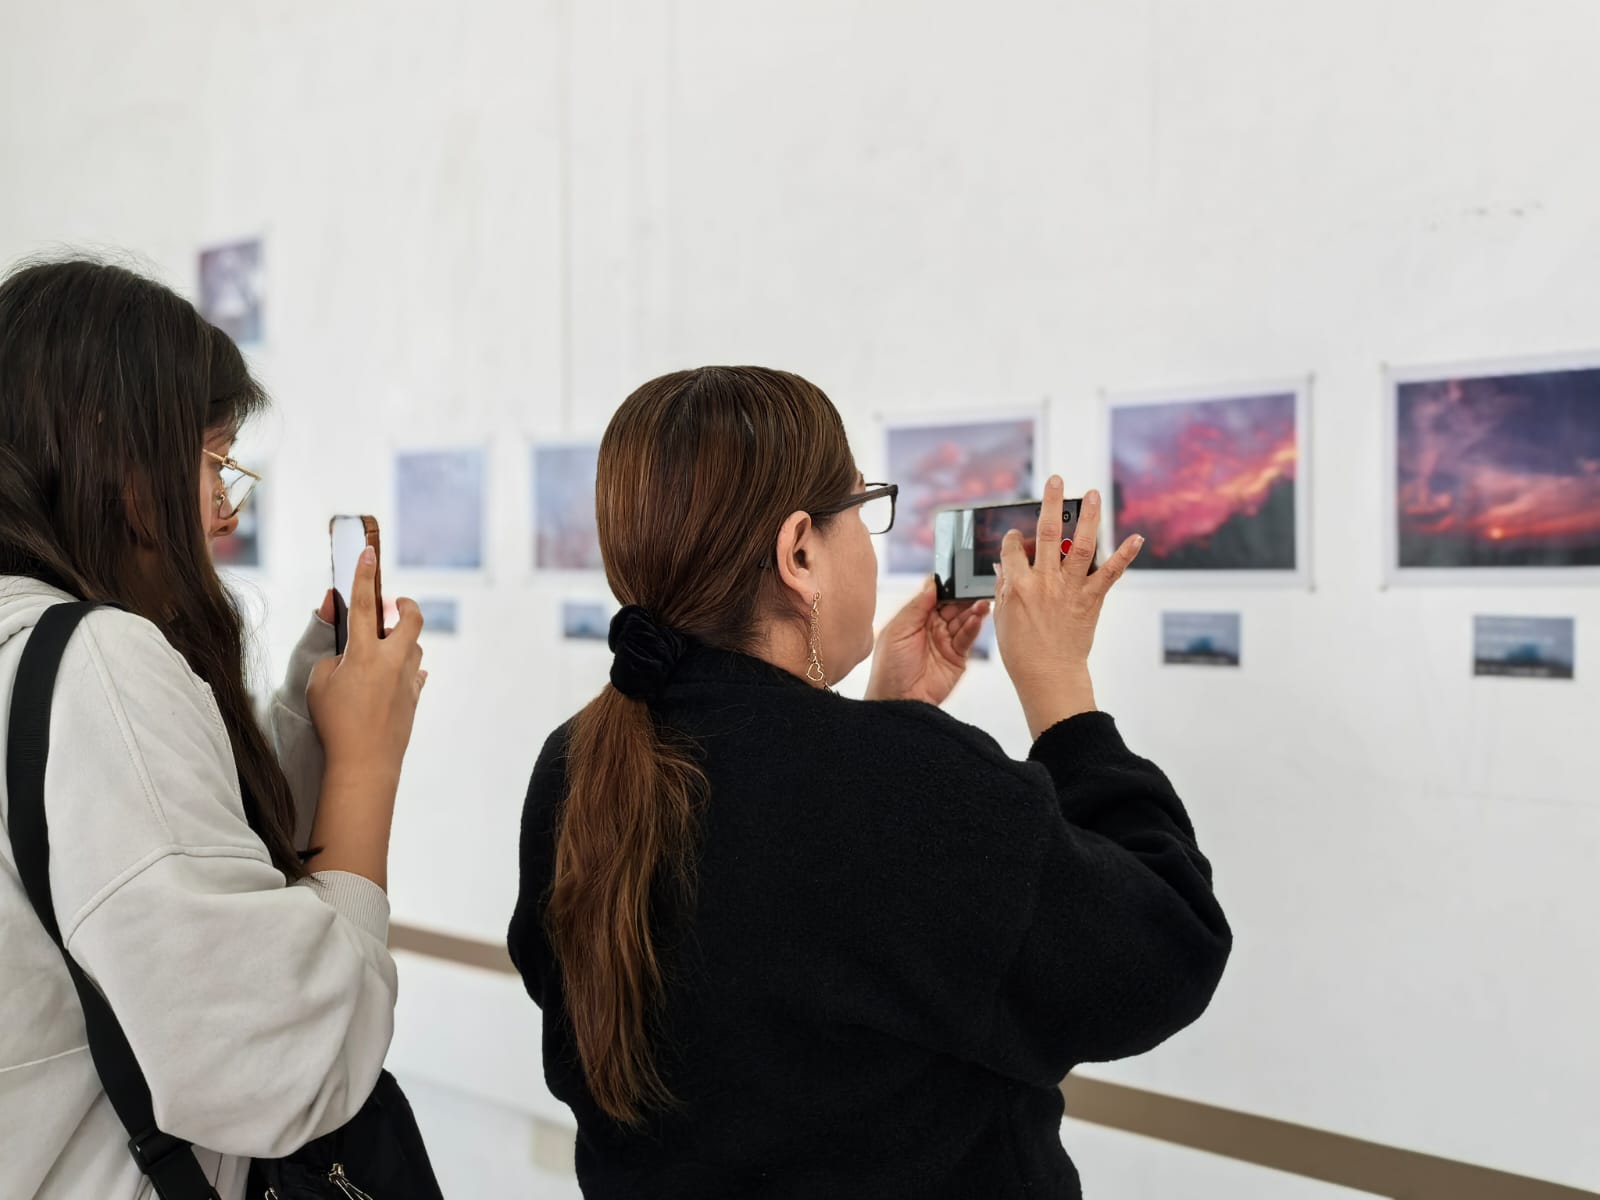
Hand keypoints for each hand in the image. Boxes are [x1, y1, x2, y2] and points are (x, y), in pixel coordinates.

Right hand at [306, 546, 427, 783]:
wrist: (364, 763)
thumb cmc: (335, 724)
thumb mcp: (318, 685)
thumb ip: (331, 659)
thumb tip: (346, 652)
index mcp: (364, 654)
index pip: (363, 604)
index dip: (363, 576)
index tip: (369, 552)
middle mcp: (392, 661)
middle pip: (411, 618)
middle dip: (404, 605)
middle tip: (391, 605)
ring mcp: (407, 679)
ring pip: (414, 645)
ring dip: (401, 640)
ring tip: (381, 649)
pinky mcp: (414, 697)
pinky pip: (415, 673)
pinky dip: (405, 669)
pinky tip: (393, 676)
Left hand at [865, 576, 990, 705]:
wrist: (898, 700)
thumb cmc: (889, 668)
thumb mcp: (898, 630)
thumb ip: (917, 606)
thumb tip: (932, 583)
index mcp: (914, 619)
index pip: (935, 597)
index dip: (946, 587)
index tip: (958, 576)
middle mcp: (931, 628)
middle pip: (953, 606)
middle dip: (964, 597)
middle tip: (975, 588)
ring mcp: (945, 642)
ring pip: (963, 620)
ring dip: (973, 611)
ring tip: (981, 603)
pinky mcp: (957, 657)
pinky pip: (967, 638)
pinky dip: (973, 627)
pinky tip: (977, 619)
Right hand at [993, 478, 1141, 738]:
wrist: (1049, 676)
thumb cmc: (1022, 652)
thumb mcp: (1003, 618)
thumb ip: (1003, 588)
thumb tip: (1003, 566)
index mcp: (1018, 586)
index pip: (1013, 548)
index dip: (1013, 538)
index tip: (1015, 536)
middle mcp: (1044, 581)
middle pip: (1046, 533)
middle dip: (1050, 503)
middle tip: (1055, 480)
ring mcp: (1070, 589)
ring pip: (1080, 545)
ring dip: (1088, 517)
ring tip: (1092, 494)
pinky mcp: (1092, 599)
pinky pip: (1111, 573)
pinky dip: (1125, 555)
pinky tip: (1137, 537)